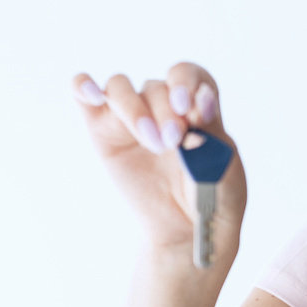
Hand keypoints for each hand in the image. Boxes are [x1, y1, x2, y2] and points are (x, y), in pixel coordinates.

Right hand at [72, 62, 246, 276]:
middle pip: (156, 87)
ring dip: (134, 109)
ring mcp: (131, 116)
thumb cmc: (211, 199)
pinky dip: (83, 86)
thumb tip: (202, 99)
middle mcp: (162, 106)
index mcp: (196, 108)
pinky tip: (91, 94)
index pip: (191, 75)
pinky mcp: (103, 130)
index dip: (187, 83)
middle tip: (173, 142)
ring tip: (151, 142)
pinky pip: (84, 94)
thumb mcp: (223, 168)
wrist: (185, 231)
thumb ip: (213, 132)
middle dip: (165, 111)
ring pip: (121, 87)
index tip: (189, 109)